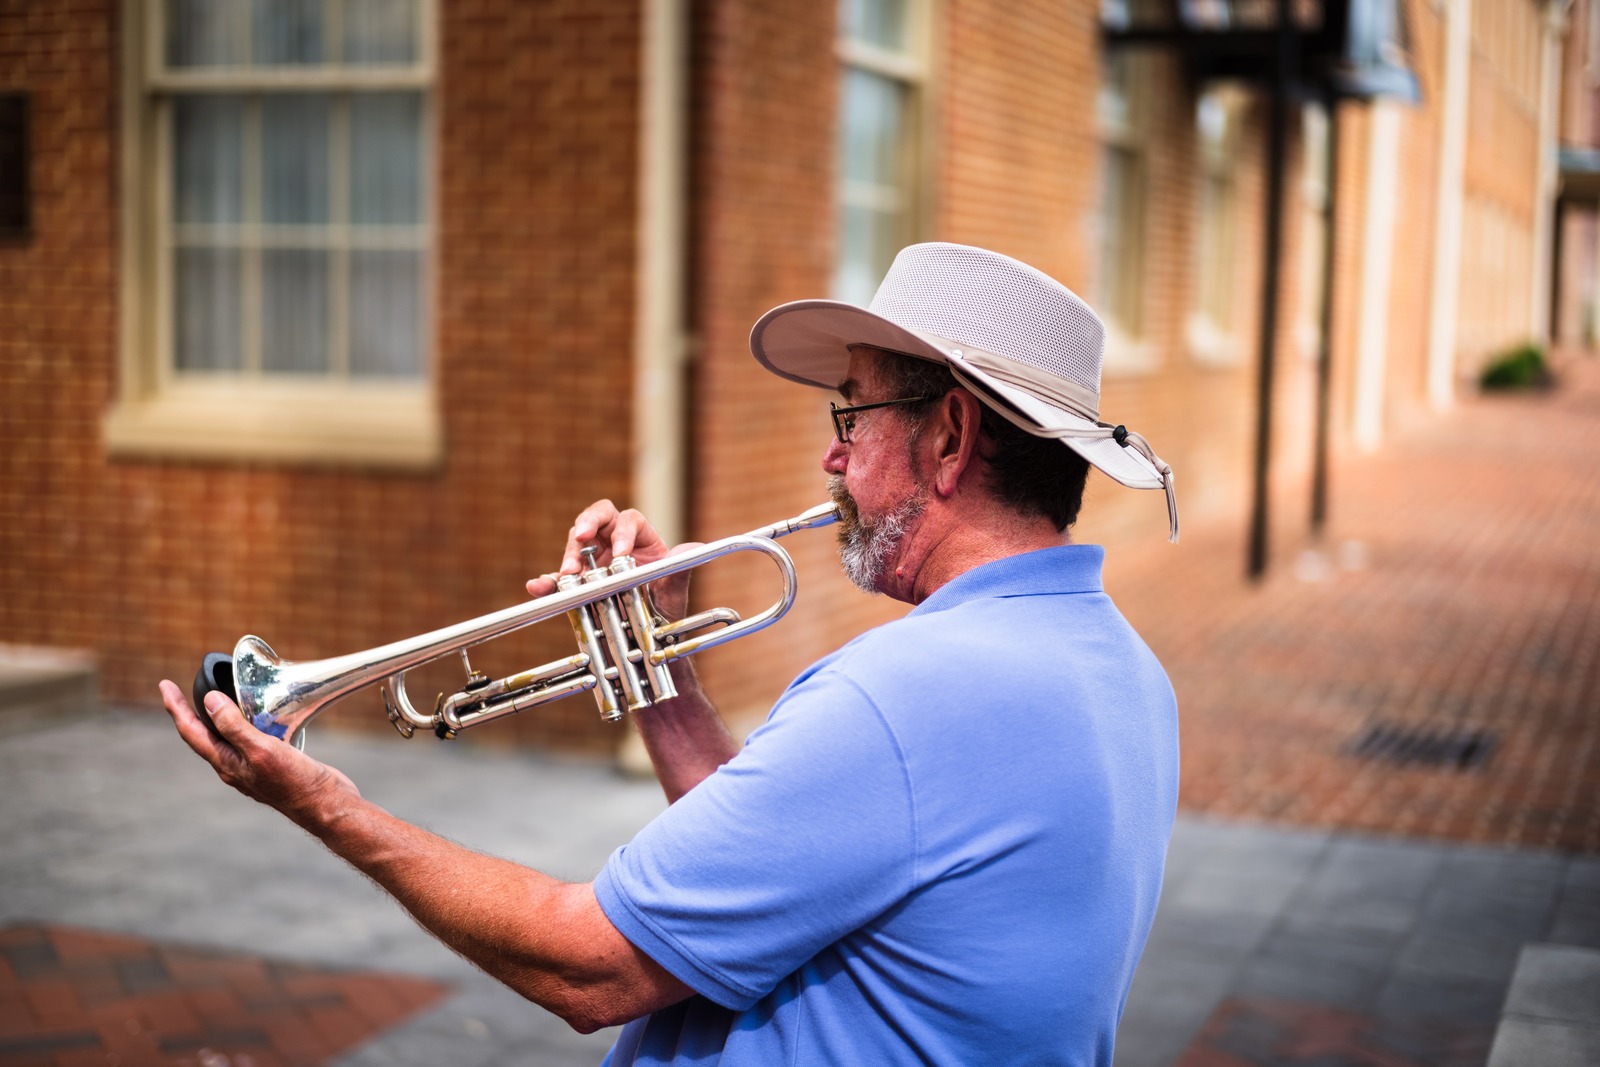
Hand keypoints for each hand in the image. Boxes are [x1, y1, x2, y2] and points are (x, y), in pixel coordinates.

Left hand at [159, 679, 360, 825]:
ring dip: (214, 718)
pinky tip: (254, 716)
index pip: (191, 732)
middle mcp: (233, 766)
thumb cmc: (294, 781)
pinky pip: (247, 740)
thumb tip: (208, 702)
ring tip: (213, 698)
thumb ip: (233, 727)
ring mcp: (251, 767)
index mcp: (226, 763)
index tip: (165, 685)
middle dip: (188, 712)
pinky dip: (241, 723)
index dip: (175, 708)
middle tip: (178, 690)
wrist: (324, 804)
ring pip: (224, 738)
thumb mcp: (261, 749)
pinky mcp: (270, 764)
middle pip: (201, 736)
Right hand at [526, 500, 699, 620]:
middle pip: (597, 519)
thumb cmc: (664, 610)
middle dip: (587, 524)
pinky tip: (537, 586)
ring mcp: (594, 561)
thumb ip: (680, 570)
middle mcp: (615, 543)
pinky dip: (547, 581)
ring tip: (567, 572)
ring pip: (576, 545)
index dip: (624, 530)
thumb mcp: (674, 592)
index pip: (630, 520)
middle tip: (581, 538)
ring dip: (568, 554)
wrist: (649, 642)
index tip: (621, 551)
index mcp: (641, 538)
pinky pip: (558, 578)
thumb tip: (694, 548)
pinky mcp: (576, 583)